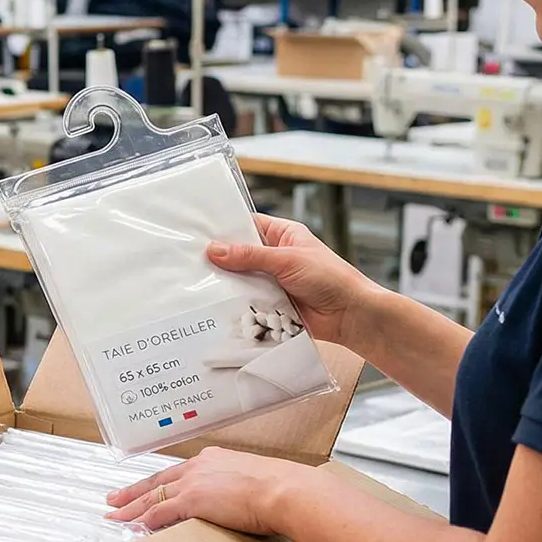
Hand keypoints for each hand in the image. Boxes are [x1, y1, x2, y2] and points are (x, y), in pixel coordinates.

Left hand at [105, 446, 324, 536]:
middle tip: (113, 501)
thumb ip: (237, 487)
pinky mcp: (192, 500)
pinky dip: (146, 520)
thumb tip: (238, 499)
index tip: (146, 489)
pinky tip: (135, 527)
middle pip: (156, 482)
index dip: (158, 483)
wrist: (286, 490)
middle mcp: (198, 467)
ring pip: (152, 497)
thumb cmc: (280, 488)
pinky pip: (160, 512)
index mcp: (213, 460)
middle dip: (133, 493)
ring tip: (114, 517)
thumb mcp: (253, 479)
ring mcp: (193, 483)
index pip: (176, 473)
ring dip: (131, 509)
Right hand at [207, 213, 382, 347]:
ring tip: (198, 284)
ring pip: (241, 280)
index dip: (225, 228)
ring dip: (228, 285)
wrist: (350, 315)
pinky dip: (237, 305)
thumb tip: (215, 249)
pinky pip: (248, 302)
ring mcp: (273, 282)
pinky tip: (217, 306)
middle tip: (191, 262)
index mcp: (283, 235)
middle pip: (240, 255)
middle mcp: (276, 257)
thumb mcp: (287, 259)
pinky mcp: (272, 305)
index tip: (199, 233)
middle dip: (221, 260)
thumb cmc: (331, 278)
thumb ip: (250, 256)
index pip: (247, 225)